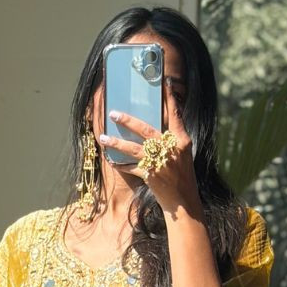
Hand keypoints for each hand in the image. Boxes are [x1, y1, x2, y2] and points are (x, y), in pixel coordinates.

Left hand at [96, 90, 197, 213]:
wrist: (183, 203)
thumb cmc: (183, 178)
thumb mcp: (183, 155)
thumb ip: (173, 139)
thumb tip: (157, 126)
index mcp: (181, 141)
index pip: (175, 115)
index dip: (170, 98)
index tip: (165, 82)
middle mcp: (171, 149)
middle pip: (147, 130)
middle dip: (129, 121)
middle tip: (114, 113)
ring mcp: (160, 163)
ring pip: (135, 148)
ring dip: (117, 142)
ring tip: (103, 138)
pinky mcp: (151, 176)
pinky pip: (131, 167)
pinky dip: (120, 164)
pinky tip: (110, 159)